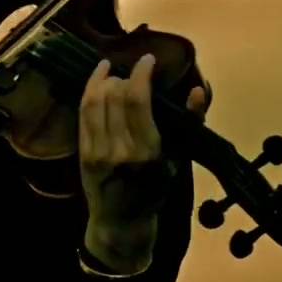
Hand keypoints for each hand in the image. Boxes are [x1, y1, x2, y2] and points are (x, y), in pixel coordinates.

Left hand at [78, 54, 209, 270]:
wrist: (121, 222)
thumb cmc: (156, 191)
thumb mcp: (180, 160)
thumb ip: (191, 123)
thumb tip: (198, 89)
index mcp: (147, 152)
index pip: (138, 99)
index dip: (141, 73)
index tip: (148, 59)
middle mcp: (119, 150)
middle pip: (115, 96)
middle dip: (124, 76)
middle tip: (134, 74)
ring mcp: (97, 151)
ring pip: (95, 101)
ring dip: (104, 80)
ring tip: (113, 72)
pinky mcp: (83, 152)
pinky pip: (83, 112)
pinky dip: (89, 90)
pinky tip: (98, 80)